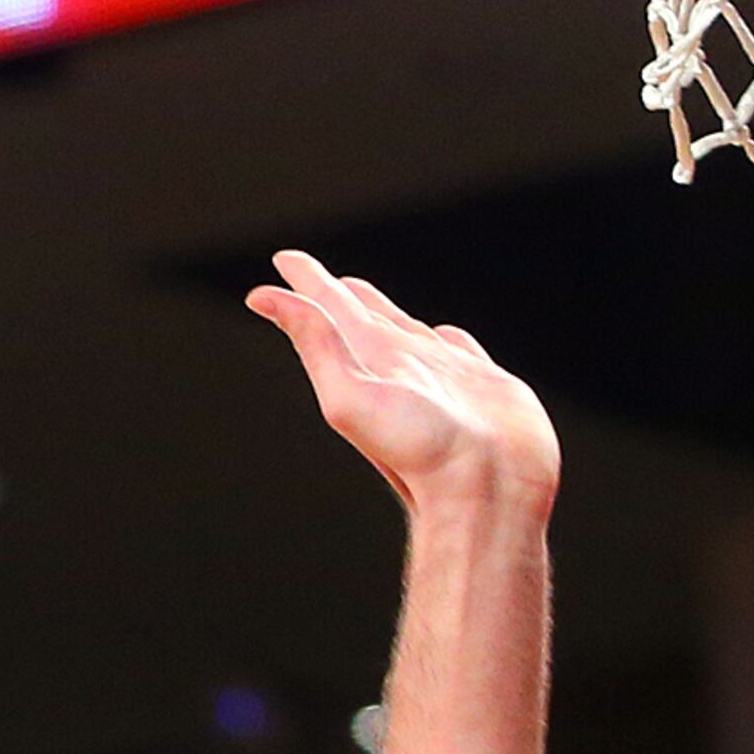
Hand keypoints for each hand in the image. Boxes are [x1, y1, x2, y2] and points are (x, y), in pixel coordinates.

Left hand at [246, 250, 558, 512]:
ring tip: (364, 298)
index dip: (306, 284)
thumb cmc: (422, 453)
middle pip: (362, 318)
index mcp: (367, 365)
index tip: (283, 260)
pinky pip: (460, 353)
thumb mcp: (350, 396)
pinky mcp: (487, 389)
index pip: (328, 312)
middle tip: (315, 276)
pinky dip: (447, 340)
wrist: (489, 493)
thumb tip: (264, 298)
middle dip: (338, 295)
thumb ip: (315, 343)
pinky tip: (441, 337)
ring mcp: (443, 379)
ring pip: (408, 333)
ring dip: (386, 313)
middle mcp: (401, 369)